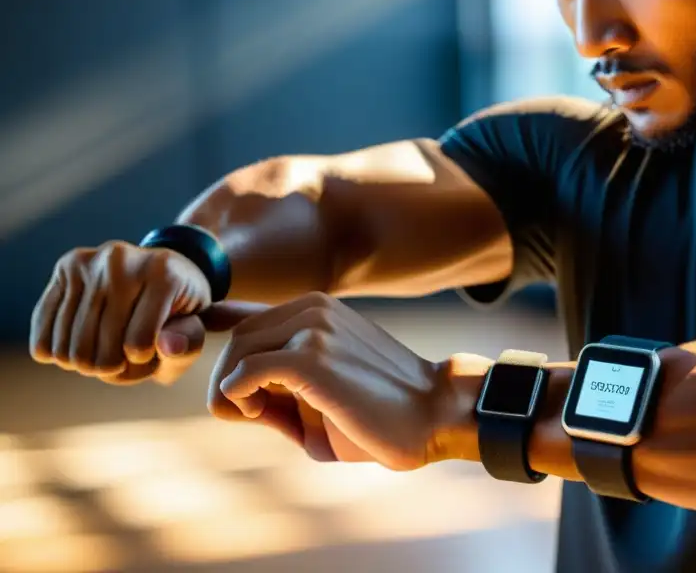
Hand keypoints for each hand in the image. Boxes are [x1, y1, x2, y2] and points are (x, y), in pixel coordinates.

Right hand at [30, 242, 211, 384]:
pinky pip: (43, 330)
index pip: (139, 343)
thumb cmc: (178, 310)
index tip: (149, 351)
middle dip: (111, 367)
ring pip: (70, 345)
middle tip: (122, 358)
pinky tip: (73, 349)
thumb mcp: (194, 331)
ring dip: (84, 363)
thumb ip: (188, 345)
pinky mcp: (65, 266)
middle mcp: (124, 261)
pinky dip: (55, 352)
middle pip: (100, 347)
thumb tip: (166, 346)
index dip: (142, 362)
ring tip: (103, 351)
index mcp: (165, 276)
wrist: (158, 271)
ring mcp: (91, 261)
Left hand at [208, 292, 453, 469]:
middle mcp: (313, 309)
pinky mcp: (310, 358)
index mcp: (318, 309)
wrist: (434, 415)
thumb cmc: (380, 414)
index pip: (250, 320)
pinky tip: (262, 414)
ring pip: (236, 349)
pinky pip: (244, 373)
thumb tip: (232, 393)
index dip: (233, 357)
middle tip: (255, 414)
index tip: (239, 392)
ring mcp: (313, 328)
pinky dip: (237, 398)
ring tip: (262, 415)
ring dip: (231, 390)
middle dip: (231, 379)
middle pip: (239, 335)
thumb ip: (279, 387)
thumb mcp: (322, 393)